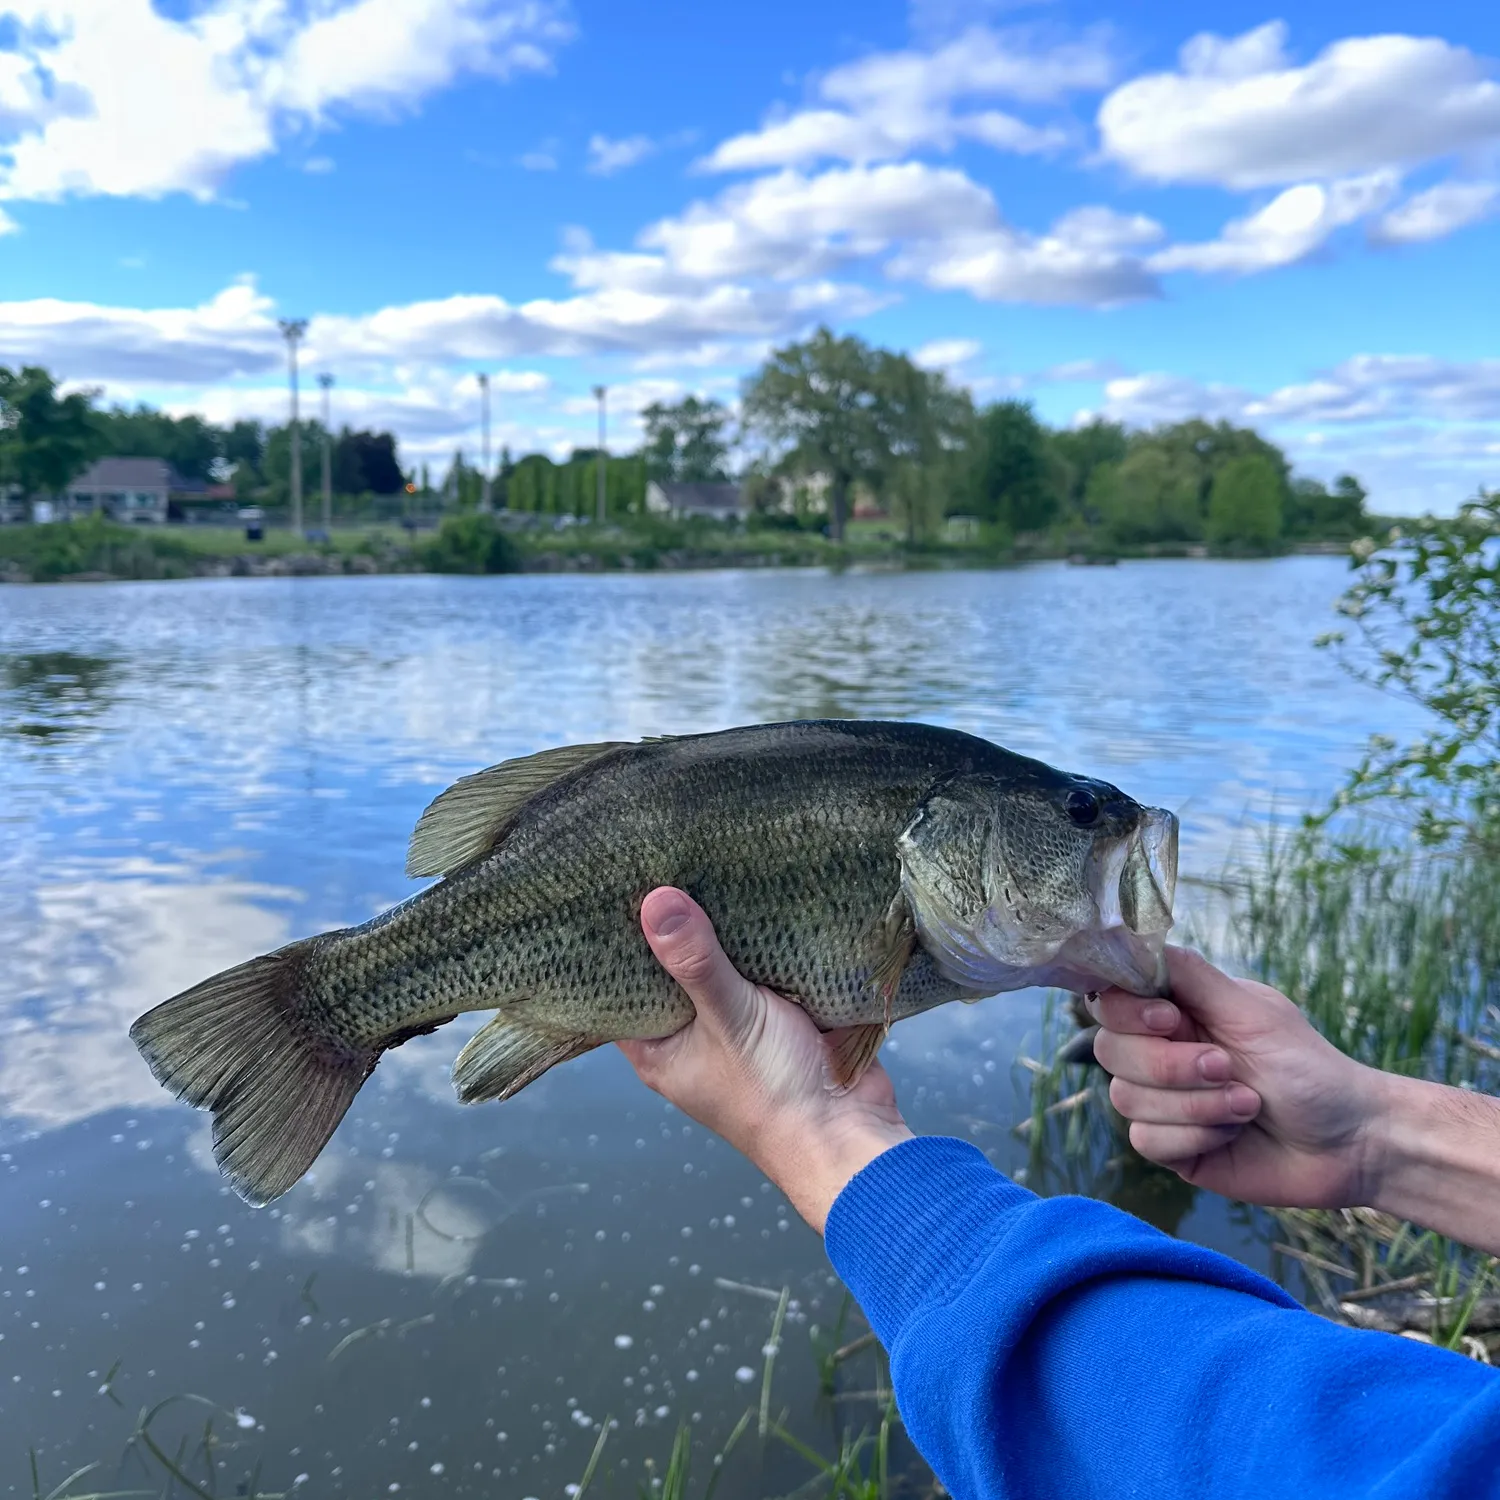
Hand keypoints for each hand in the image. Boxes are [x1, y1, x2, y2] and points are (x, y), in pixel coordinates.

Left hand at [618, 887, 911, 1232]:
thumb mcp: (729, 1019)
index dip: (614, 945)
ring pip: (721, 963)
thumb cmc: (775, 1093)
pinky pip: (763, 965)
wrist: (851, 1131)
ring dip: (721, 926)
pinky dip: (763, 937)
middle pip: (672, 969)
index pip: (620, 989)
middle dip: (673, 925)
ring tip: (701, 861)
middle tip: (658, 862)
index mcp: (660, 1048)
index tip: (609, 893)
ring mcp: (738, 1023)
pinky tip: (756, 890)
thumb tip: (655, 902)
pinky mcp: (780, 1011)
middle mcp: (693, 1035)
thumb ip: (695, 962)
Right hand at [1090, 947, 1383, 1208]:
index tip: (1170, 1020)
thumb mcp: (1252, 1012)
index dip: (1127, 1012)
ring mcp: (1163, 1101)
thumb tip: (1135, 943)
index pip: (1110, 1000)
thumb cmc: (1309, 1069)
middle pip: (1110, 1050)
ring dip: (1195, 1105)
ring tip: (1248, 1105)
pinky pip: (1146, 1140)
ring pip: (1126, 1098)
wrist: (1349, 1143)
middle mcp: (1160, 1052)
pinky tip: (1232, 1134)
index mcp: (1176, 1012)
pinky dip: (1194, 1137)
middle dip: (1170, 1066)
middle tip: (1228, 1068)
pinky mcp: (1171, 1146)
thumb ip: (1190, 976)